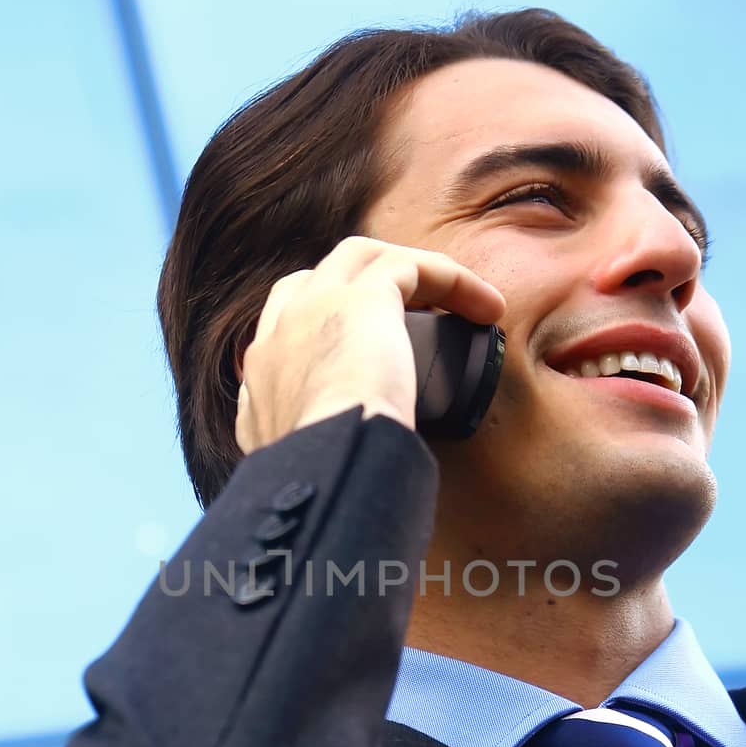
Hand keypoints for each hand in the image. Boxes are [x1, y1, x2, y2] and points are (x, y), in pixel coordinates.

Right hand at [235, 235, 505, 453]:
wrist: (324, 471)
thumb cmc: (322, 487)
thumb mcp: (302, 475)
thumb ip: (312, 461)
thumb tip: (344, 478)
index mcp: (259, 380)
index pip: (282, 329)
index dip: (324, 326)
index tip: (366, 350)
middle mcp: (278, 334)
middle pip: (316, 278)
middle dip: (361, 283)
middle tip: (417, 313)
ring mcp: (313, 308)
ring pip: (362, 260)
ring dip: (413, 274)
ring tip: (466, 305)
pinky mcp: (362, 298)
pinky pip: (410, 267)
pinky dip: (451, 279)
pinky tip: (486, 307)